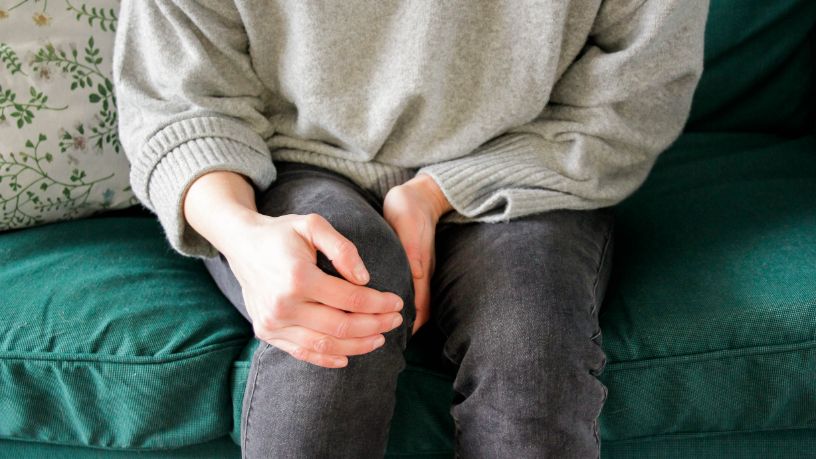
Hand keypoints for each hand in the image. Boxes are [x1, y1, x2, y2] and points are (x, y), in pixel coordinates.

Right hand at [184, 172, 404, 368]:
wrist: (242, 244)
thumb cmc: (283, 233)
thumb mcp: (314, 224)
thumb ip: (342, 248)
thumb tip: (365, 279)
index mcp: (298, 277)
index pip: (350, 300)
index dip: (379, 304)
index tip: (397, 302)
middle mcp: (283, 305)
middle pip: (341, 327)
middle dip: (375, 326)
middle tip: (395, 320)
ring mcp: (272, 322)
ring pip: (324, 346)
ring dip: (357, 346)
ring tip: (379, 338)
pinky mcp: (266, 332)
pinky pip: (302, 353)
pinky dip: (327, 359)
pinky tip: (348, 356)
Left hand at [383, 174, 451, 334]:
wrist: (417, 194)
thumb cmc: (411, 211)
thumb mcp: (411, 231)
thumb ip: (414, 254)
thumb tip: (416, 278)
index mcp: (420, 273)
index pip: (419, 311)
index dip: (408, 328)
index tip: (392, 342)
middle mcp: (417, 277)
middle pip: (412, 313)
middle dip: (396, 328)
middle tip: (375, 341)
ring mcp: (411, 272)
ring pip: (404, 304)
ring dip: (389, 315)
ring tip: (369, 330)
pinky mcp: (403, 266)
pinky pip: (396, 290)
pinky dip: (384, 301)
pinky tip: (368, 306)